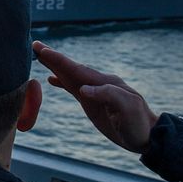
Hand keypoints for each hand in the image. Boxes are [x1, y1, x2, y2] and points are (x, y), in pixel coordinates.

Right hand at [33, 41, 157, 153]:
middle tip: (35, 45)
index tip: (43, 50)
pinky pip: (74, 87)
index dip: (59, 60)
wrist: (147, 136)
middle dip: (53, 58)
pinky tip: (52, 79)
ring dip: (55, 66)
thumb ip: (108, 95)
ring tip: (39, 56)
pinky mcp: (93, 102)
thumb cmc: (138, 124)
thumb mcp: (128, 109)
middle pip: (72, 68)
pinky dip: (62, 80)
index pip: (78, 69)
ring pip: (71, 75)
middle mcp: (99, 84)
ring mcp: (95, 92)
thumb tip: (84, 88)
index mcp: (106, 84)